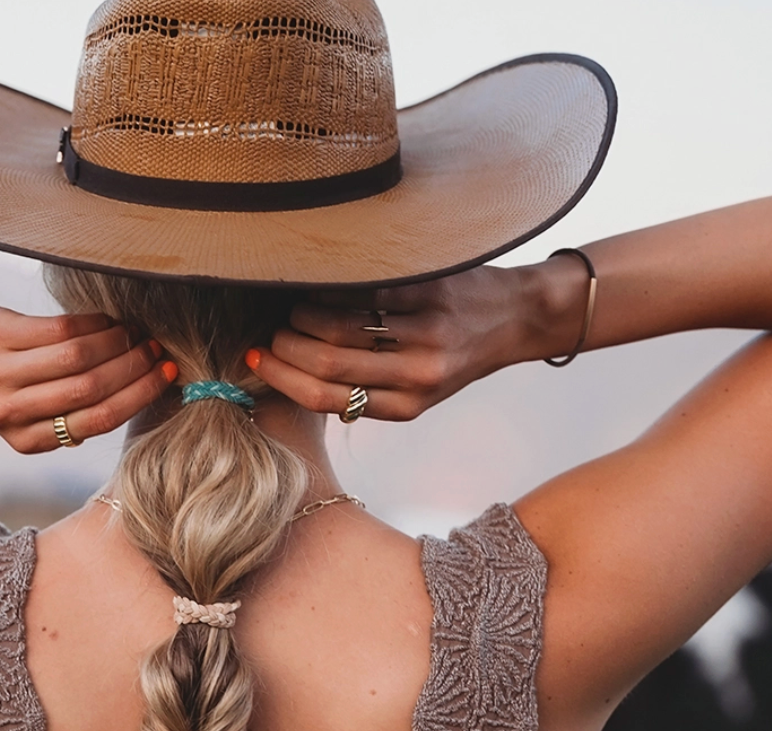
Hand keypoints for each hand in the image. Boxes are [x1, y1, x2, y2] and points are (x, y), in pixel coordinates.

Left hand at [0, 297, 173, 450]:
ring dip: (118, 344)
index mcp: (25, 441)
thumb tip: (136, 392)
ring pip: (78, 360)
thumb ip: (69, 415)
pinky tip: (108, 321)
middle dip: (134, 370)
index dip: (137, 397)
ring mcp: (0, 374)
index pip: (95, 422)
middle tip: (158, 352)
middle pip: (91, 392)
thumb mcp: (26, 413)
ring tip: (137, 334)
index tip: (165, 376)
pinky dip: (93, 324)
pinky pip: (59, 330)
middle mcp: (10, 412)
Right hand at [247, 259, 586, 420]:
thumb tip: (295, 377)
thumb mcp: (417, 392)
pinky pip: (364, 289)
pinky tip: (320, 284)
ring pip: (339, 323)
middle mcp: (418, 374)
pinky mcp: (431, 291)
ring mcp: (426, 330)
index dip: (282, 379)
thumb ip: (367, 391)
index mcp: (407, 406)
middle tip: (271, 332)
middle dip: (285, 345)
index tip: (257, 361)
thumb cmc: (454, 354)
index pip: (326, 398)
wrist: (514, 317)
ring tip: (294, 309)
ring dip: (302, 313)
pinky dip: (331, 286)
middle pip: (326, 361)